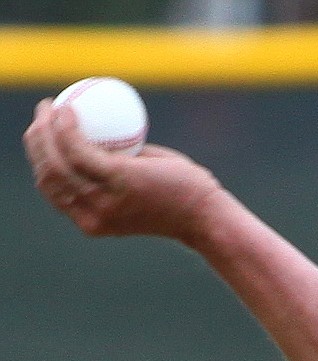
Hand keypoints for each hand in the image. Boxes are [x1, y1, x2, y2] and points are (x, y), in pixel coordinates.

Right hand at [23, 99, 224, 242]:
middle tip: (44, 112)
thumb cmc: (177, 200)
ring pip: (57, 160)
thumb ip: (113, 173)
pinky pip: (80, 148)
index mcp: (91, 221)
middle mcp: (92, 216)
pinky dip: (67, 126)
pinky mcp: (118, 180)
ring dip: (45, 128)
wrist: (205, 216)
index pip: (51, 188)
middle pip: (46, 173)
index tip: (42, 131)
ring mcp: (104, 200)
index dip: (38, 157)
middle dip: (35, 139)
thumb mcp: (137, 190)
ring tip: (54, 106)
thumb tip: (93, 141)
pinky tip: (69, 110)